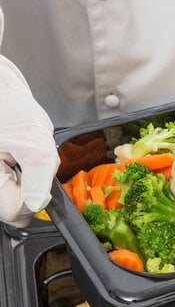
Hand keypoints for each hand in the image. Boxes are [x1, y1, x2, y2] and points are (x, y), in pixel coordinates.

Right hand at [0, 60, 59, 226]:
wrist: (1, 95)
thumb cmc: (11, 111)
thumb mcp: (35, 141)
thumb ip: (39, 176)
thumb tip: (39, 204)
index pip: (13, 211)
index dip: (33, 198)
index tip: (37, 175)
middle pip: (12, 209)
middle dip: (28, 187)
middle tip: (25, 160)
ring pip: (11, 200)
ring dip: (23, 182)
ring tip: (18, 157)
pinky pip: (9, 190)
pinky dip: (17, 177)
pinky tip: (13, 159)